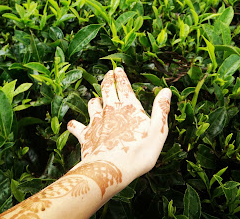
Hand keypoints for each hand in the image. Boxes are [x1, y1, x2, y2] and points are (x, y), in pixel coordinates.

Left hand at [67, 67, 171, 181]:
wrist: (112, 169)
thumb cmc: (139, 153)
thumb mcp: (158, 132)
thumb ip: (161, 110)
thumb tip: (166, 91)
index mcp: (128, 107)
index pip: (124, 86)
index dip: (121, 76)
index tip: (118, 69)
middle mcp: (110, 109)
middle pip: (107, 89)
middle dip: (108, 79)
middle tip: (108, 73)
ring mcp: (96, 121)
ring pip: (92, 103)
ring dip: (95, 100)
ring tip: (96, 100)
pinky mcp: (85, 134)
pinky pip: (76, 125)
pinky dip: (75, 124)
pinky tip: (73, 124)